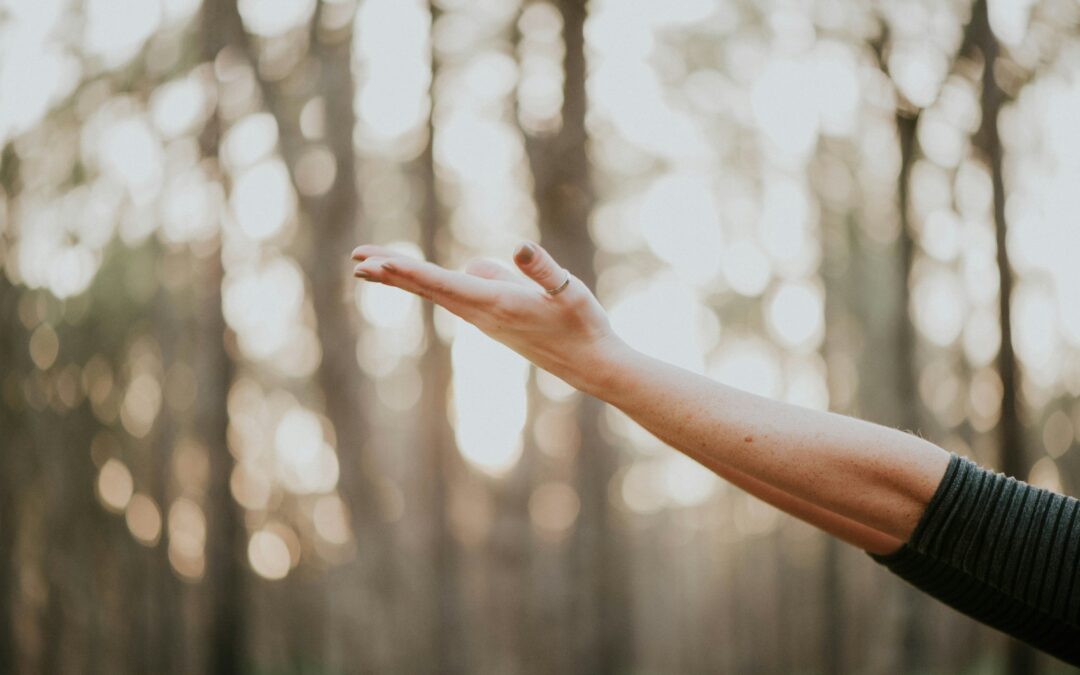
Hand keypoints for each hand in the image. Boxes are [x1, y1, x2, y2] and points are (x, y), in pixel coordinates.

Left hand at [350, 241, 628, 392]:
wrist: (592, 365)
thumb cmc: (584, 325)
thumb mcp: (570, 291)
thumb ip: (543, 270)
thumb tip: (518, 248)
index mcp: (497, 303)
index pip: (443, 283)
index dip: (407, 271)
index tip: (375, 263)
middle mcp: (483, 314)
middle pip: (428, 288)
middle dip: (391, 273)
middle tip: (356, 261)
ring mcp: (485, 320)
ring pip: (437, 292)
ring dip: (404, 278)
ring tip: (371, 266)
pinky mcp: (493, 320)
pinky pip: (452, 296)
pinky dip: (427, 284)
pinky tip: (423, 277)